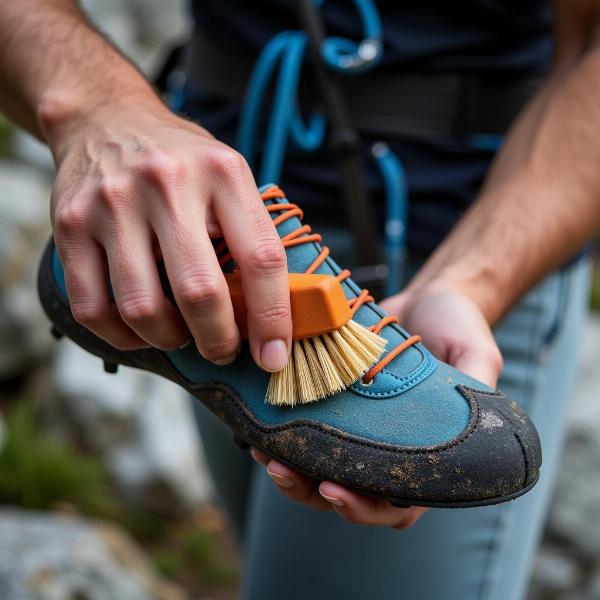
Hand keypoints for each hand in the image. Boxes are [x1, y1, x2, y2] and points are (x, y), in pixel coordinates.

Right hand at [47, 98, 291, 371]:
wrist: (105, 120)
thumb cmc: (181, 162)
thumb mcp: (229, 178)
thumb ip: (251, 235)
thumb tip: (272, 317)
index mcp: (222, 172)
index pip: (261, 259)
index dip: (273, 319)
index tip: (274, 355)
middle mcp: (167, 183)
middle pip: (201, 292)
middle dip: (219, 340)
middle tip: (225, 350)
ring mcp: (112, 204)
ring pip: (143, 309)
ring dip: (171, 340)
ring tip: (183, 335)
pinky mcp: (69, 224)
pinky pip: (93, 309)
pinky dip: (123, 337)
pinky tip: (142, 330)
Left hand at [251, 281, 502, 526]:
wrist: (427, 298)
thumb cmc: (458, 325)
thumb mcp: (478, 354)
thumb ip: (478, 386)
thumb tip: (479, 420)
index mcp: (426, 455)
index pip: (394, 504)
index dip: (363, 508)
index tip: (334, 490)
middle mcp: (386, 449)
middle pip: (345, 493)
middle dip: (310, 490)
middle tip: (283, 469)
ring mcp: (357, 428)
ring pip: (318, 468)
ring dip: (289, 469)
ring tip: (265, 452)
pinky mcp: (334, 404)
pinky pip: (306, 429)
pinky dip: (283, 433)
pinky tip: (260, 425)